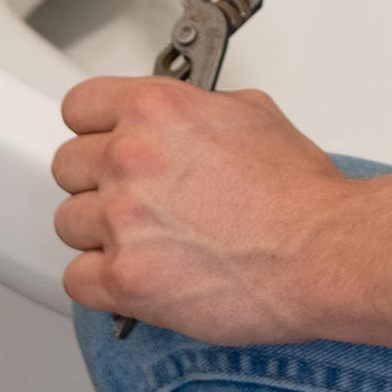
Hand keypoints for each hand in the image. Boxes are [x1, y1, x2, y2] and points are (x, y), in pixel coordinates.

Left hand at [52, 73, 349, 339]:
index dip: (94, 129)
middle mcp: (129, 158)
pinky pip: (78, 279)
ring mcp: (122, 220)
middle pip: (68, 167)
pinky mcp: (125, 279)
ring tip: (145, 242)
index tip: (106, 144)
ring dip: (100, 235)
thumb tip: (178, 120)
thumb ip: (195, 110)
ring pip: (69, 223)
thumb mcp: (252, 113)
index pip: (78, 108)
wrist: (323, 252)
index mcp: (154, 110)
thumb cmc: (300, 193)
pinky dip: (102, 283)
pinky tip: (137, 277)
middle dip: (98, 183)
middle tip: (135, 199)